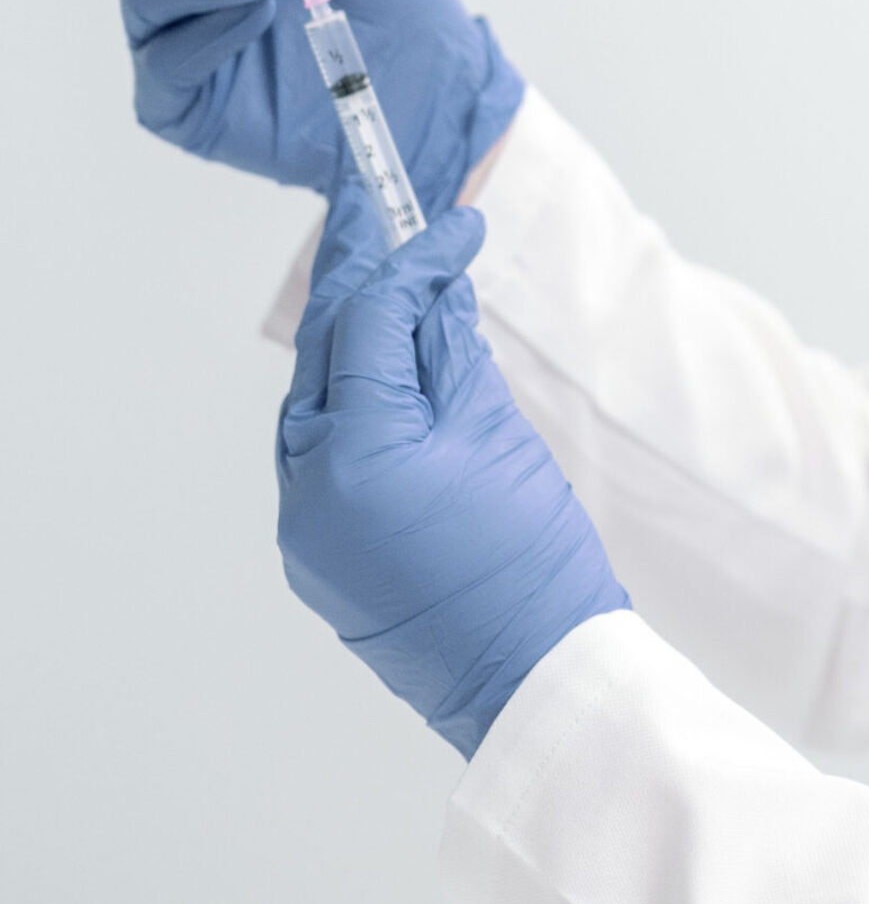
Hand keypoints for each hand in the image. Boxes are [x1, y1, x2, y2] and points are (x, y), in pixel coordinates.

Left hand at [277, 206, 627, 756]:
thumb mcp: (499, 435)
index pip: (372, 320)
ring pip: (314, 407)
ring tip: (408, 308)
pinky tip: (395, 390)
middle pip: (324, 357)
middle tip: (413, 243)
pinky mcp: (314, 558)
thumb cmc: (531, 563)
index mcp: (358, 453)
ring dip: (355, 353)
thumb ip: (454, 354)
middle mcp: (309, 490)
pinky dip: (353, 413)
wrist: (531, 677)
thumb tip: (437, 295)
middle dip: (369, 294)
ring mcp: (303, 530)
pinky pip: (320, 461)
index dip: (415, 260)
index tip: (456, 225)